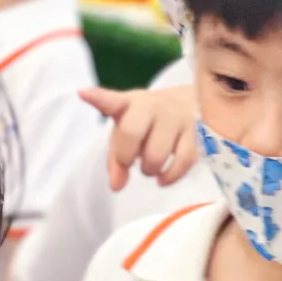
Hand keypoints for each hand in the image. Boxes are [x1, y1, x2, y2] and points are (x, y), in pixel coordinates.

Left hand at [83, 83, 198, 190]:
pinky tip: (163, 179)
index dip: (99, 98)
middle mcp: (152, 106)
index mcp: (129, 104)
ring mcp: (176, 118)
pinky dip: (171, 176)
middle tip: (129, 161)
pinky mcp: (197, 132)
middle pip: (132, 132)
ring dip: (150, 168)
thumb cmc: (147, 123)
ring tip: (149, 167)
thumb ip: (116, 160)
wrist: (186, 104)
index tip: (83, 93)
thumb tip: (116, 187)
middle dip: (126, 156)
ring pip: (159, 152)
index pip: (113, 101)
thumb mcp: (126, 134)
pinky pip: (184, 160)